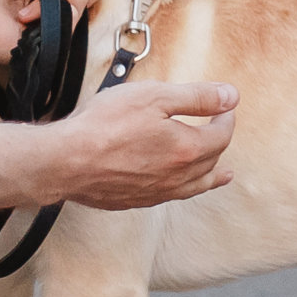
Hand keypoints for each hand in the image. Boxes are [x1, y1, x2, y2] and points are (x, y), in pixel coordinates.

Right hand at [53, 81, 238, 208]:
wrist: (65, 161)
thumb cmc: (106, 125)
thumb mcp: (155, 97)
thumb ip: (196, 97)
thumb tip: (231, 96)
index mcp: (187, 150)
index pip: (221, 136)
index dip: (226, 119)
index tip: (224, 108)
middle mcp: (177, 177)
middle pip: (211, 161)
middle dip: (219, 142)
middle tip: (218, 128)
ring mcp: (157, 192)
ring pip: (196, 185)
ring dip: (212, 175)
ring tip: (223, 174)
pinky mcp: (136, 200)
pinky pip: (172, 195)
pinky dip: (186, 188)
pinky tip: (180, 186)